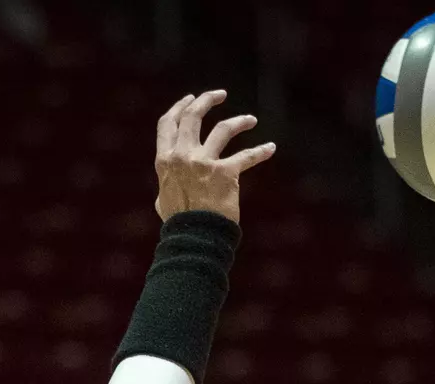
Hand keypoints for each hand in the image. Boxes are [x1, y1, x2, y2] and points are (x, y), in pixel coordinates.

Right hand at [153, 90, 275, 224]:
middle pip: (193, 116)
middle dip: (206, 100)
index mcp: (165, 160)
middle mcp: (182, 156)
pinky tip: (270, 148)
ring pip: (223, 129)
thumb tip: (170, 184)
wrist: (195, 237)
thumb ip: (168, 184)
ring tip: (251, 120)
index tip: (190, 99)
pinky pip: (246, 157)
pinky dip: (260, 151)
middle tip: (220, 95)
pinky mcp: (226, 173)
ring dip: (239, 121)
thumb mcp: (163, 200)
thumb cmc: (180, 223)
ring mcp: (204, 162)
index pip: (167, 124)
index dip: (179, 108)